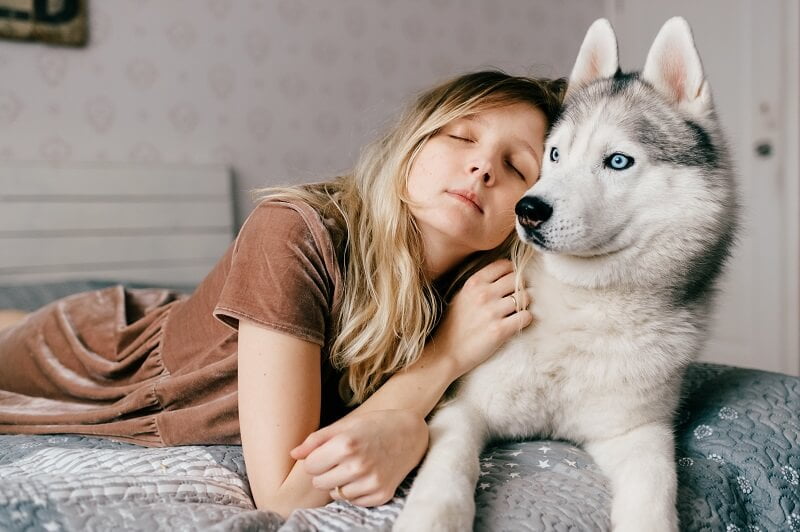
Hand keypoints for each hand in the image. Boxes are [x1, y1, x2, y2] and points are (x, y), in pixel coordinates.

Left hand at [290, 409, 427, 506]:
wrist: (410, 433)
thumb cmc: (374, 425)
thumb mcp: (345, 425)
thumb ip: (316, 440)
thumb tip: (293, 454)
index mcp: (346, 445)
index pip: (310, 466)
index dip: (316, 459)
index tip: (327, 452)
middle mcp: (358, 466)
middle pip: (320, 482)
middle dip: (326, 471)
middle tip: (341, 459)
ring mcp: (371, 482)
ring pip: (336, 494)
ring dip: (340, 482)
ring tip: (354, 466)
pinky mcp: (381, 494)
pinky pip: (354, 501)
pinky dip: (355, 491)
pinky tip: (366, 475)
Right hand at [433, 259, 532, 376]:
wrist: (446, 353)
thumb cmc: (454, 325)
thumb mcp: (461, 296)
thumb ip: (480, 284)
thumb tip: (503, 275)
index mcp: (473, 283)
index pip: (505, 265)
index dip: (511, 272)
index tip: (510, 282)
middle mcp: (483, 294)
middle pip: (518, 279)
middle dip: (520, 288)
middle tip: (515, 298)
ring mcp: (492, 312)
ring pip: (525, 297)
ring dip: (524, 305)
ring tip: (515, 312)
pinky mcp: (500, 330)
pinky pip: (526, 316)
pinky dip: (525, 319)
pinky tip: (516, 323)